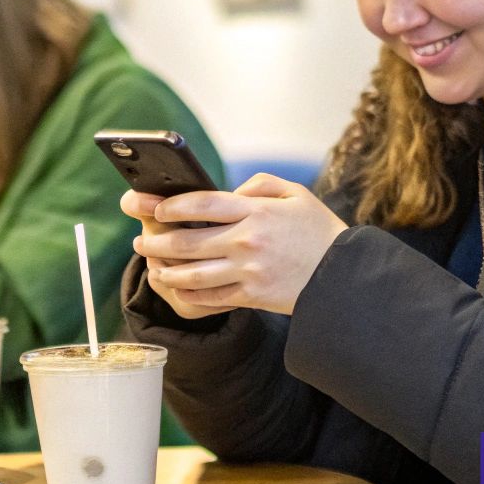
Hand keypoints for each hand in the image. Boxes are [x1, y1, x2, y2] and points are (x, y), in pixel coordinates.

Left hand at [131, 173, 348, 315]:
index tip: (155, 208)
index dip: (172, 206)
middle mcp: (247, 241)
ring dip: (165, 270)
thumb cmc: (318, 231)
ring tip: (152, 267)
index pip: (202, 204)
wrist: (342, 275)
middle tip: (141, 241)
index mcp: (256, 212)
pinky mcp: (251, 296)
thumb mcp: (296, 194)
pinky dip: (187, 292)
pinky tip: (176, 287)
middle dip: (156, 241)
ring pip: (192, 273)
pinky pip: (209, 297)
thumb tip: (232, 191)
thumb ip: (261, 185)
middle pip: (187, 242)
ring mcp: (248, 271)